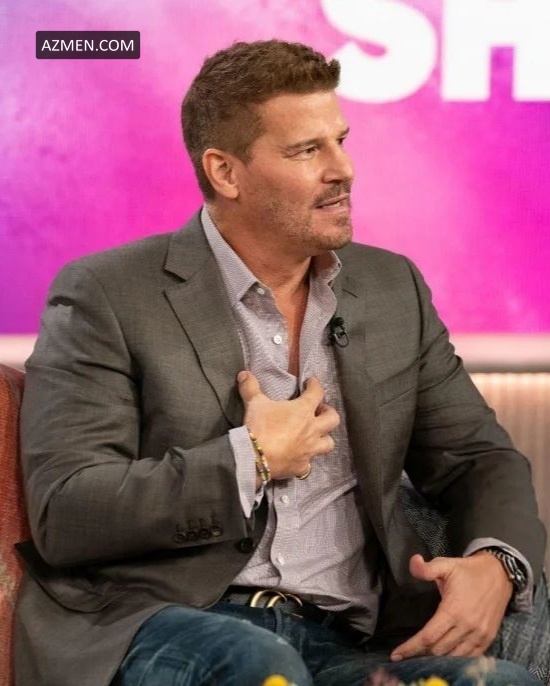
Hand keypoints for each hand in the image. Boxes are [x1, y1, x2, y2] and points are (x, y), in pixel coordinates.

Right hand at [237, 371, 339, 479]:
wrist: (254, 457)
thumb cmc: (259, 426)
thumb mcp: (254, 402)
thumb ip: (251, 387)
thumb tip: (243, 374)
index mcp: (303, 410)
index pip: (317, 393)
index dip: (315, 385)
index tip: (311, 383)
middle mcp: (312, 429)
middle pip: (333, 419)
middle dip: (328, 413)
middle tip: (318, 411)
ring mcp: (309, 450)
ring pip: (328, 443)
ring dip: (324, 438)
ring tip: (315, 435)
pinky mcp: (301, 467)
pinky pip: (309, 464)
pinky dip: (305, 460)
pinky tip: (299, 458)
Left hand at [391, 552, 512, 659]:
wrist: (499, 574)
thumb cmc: (467, 571)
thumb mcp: (445, 564)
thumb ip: (427, 568)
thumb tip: (413, 562)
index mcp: (453, 610)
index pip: (428, 636)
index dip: (411, 647)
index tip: (396, 655)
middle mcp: (467, 627)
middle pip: (439, 650)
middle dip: (420, 655)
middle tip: (405, 657)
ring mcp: (479, 635)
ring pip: (454, 657)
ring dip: (437, 660)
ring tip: (421, 660)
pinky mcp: (487, 639)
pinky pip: (470, 658)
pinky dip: (455, 660)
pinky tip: (444, 660)